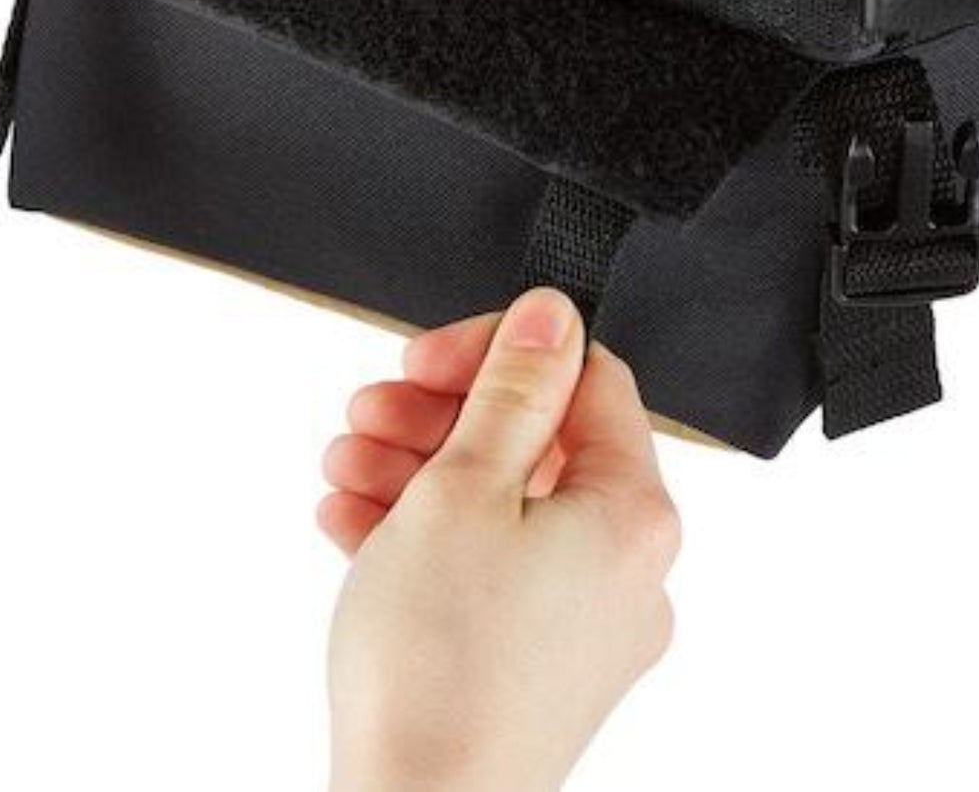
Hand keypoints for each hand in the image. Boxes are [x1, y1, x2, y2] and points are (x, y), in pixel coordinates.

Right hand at [321, 290, 679, 791]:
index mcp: (633, 515)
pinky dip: (424, 537)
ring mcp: (583, 624)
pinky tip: (354, 525)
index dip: (498, 354)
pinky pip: (487, 570)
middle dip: (439, 417)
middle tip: (370, 413)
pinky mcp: (539, 664)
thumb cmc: (440, 662)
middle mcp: (626, 570)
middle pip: (536, 446)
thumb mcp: (465, 485)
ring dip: (417, 471)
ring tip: (344, 470)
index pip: (585, 381)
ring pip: (502, 508)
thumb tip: (554, 314)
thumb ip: (514, 390)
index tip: (427, 360)